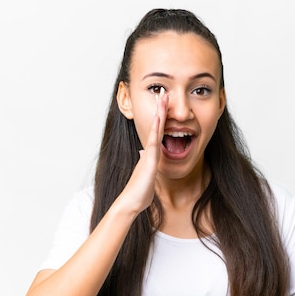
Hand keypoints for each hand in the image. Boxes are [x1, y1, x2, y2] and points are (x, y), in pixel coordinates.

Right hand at [115, 90, 168, 214]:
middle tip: (162, 92)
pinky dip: (156, 128)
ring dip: (159, 113)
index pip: (158, 131)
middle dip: (160, 109)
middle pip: (156, 125)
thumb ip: (145, 162)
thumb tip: (143, 153)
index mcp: (150, 154)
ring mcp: (149, 154)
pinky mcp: (150, 161)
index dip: (161, 117)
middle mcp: (148, 150)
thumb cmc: (139, 192)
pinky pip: (154, 141)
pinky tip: (159, 118)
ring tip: (162, 97)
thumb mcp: (146, 174)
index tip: (163, 103)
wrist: (131, 203)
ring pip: (155, 129)